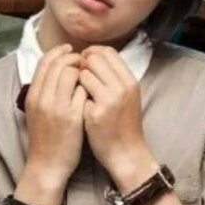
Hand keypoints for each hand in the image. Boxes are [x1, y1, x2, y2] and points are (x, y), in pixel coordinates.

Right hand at [18, 45, 87, 201]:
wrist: (47, 165)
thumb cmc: (47, 137)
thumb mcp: (38, 111)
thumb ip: (45, 91)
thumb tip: (57, 69)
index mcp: (32, 96)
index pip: (44, 63)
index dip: (59, 52)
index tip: (71, 50)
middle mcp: (41, 99)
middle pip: (58, 64)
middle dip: (74, 57)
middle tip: (85, 59)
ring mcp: (56, 108)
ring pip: (70, 74)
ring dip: (84, 69)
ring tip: (91, 73)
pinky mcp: (71, 117)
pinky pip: (82, 91)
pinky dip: (89, 86)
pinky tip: (94, 90)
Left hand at [79, 46, 156, 187]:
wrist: (126, 152)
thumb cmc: (124, 124)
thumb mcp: (127, 96)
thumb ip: (115, 78)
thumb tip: (95, 58)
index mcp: (130, 81)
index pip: (108, 52)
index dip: (92, 52)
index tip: (83, 60)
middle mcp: (123, 87)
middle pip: (95, 59)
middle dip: (81, 64)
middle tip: (76, 76)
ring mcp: (110, 100)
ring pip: (84, 74)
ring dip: (76, 80)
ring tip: (76, 91)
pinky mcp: (96, 113)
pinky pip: (78, 93)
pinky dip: (74, 96)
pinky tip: (76, 106)